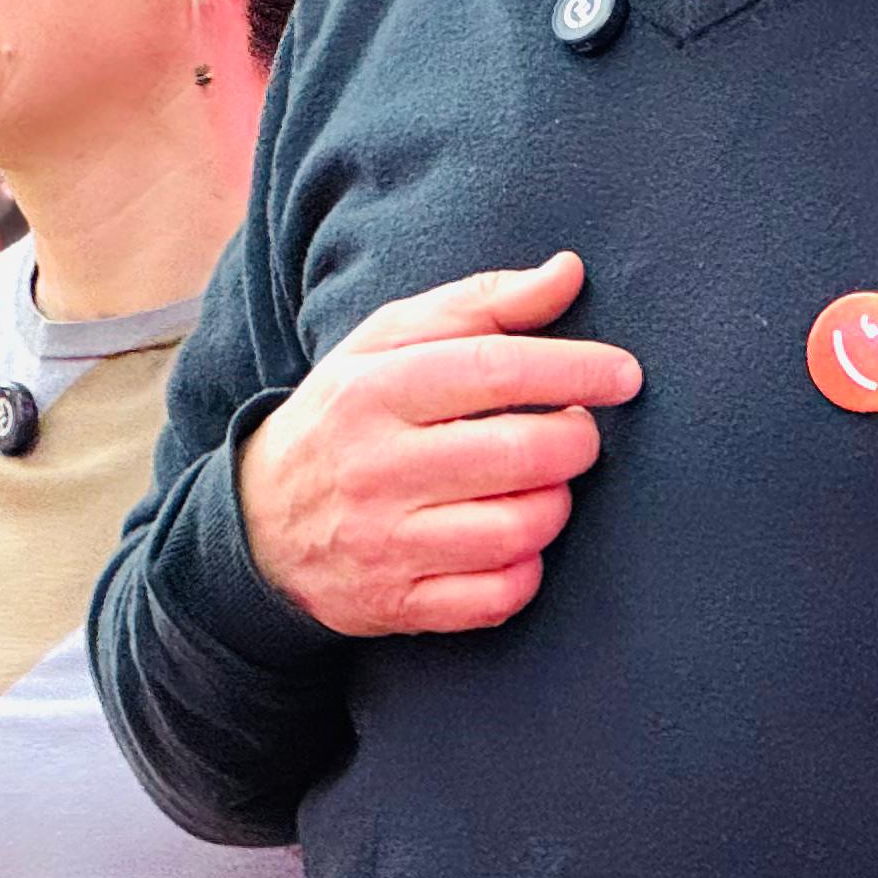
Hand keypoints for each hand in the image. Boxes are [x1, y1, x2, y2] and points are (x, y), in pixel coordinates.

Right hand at [238, 250, 642, 636]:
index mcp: (371, 391)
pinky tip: (512, 544)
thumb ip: (478, 306)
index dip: (576, 370)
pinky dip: (526, 570)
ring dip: (555, 506)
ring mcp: (385, 544)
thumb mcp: (385, 346)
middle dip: (577, 441)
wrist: (255, 524)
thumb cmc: (343, 418)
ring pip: (519, 529)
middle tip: (574, 433)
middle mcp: (374, 469)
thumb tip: (568, 273)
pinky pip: (498, 596)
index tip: (622, 375)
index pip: (496, 370)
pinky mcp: (397, 604)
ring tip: (540, 486)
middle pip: (522, 454)